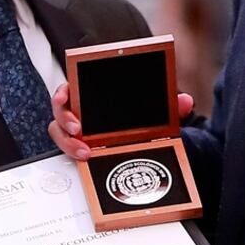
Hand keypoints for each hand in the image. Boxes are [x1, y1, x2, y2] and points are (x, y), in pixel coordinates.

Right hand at [48, 84, 194, 160]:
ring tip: (84, 151)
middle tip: (77, 129)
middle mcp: (81, 110)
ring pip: (60, 133)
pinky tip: (85, 157)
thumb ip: (169, 104)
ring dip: (68, 142)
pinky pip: (68, 149)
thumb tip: (184, 101)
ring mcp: (78, 130)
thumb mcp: (155, 109)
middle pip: (60, 112)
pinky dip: (73, 153)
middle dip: (65, 120)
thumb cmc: (140, 118)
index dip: (63, 90)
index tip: (67, 94)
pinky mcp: (79, 147)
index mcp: (92, 94)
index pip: (70, 87)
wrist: (144, 137)